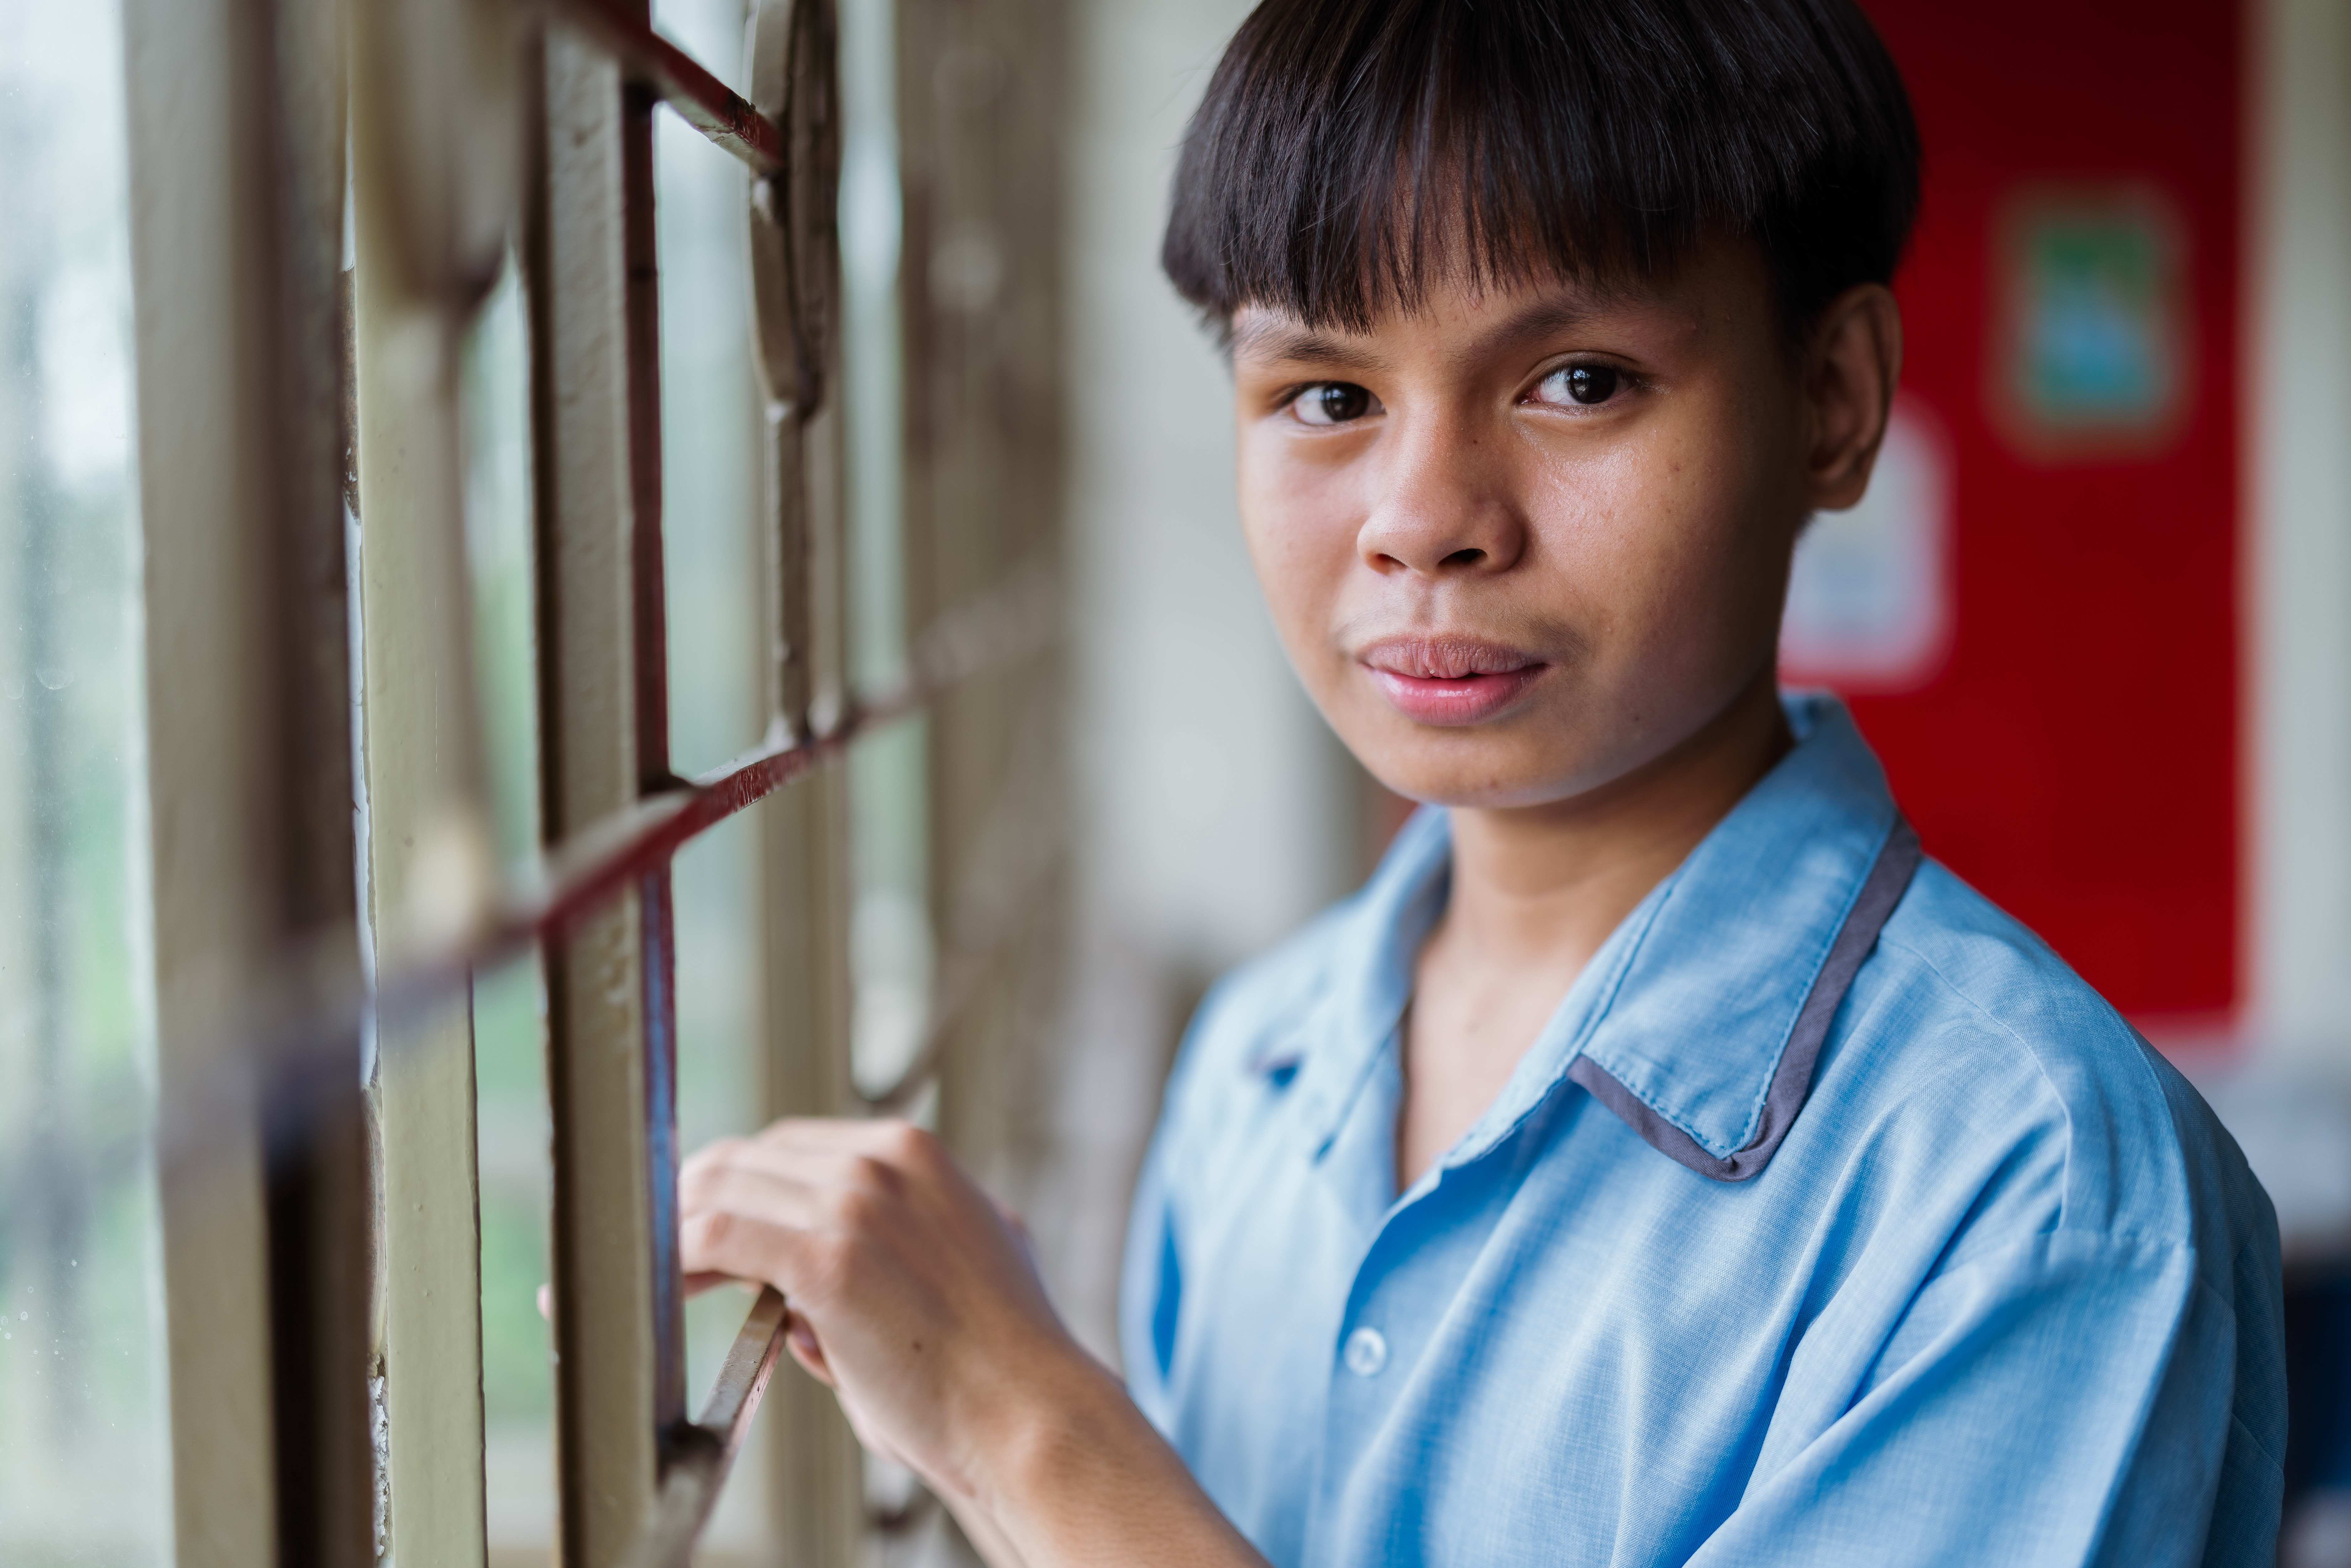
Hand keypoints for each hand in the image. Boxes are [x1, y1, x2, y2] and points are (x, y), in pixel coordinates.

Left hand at [677, 1118, 1103, 1504]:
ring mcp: (856, 1204)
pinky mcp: (829, 1259)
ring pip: (719, 1187)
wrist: (1029, 1412)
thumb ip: (895, 1247)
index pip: (789, 1148)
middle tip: (660, 1251)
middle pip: (746, 1159)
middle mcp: (882, 1161)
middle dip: (694, 1201)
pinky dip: (674, 1258)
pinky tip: (660, 1290)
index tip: (703, 1226)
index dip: (738, 1187)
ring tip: (647, 1275)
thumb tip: (807, 1290)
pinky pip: (716, 1235)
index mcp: (913, 1152)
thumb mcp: (956, 1263)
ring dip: (671, 1229)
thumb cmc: (993, 1363)